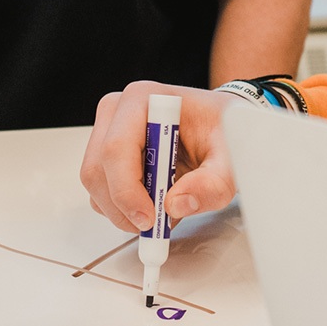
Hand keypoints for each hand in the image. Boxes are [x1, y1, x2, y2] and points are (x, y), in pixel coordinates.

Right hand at [81, 82, 235, 231]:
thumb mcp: (231, 158)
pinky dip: (123, 208)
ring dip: (124, 211)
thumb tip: (176, 204)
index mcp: (144, 99)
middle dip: (124, 208)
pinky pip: (100, 191)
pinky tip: (152, 202)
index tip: (149, 219)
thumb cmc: (222, 130)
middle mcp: (119, 111)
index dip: (126, 191)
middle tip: (157, 226)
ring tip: (162, 211)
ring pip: (95, 185)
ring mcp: (108, 132)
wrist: (220, 126)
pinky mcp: (107, 154)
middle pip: (98, 170)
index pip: (116, 149)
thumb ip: (212, 183)